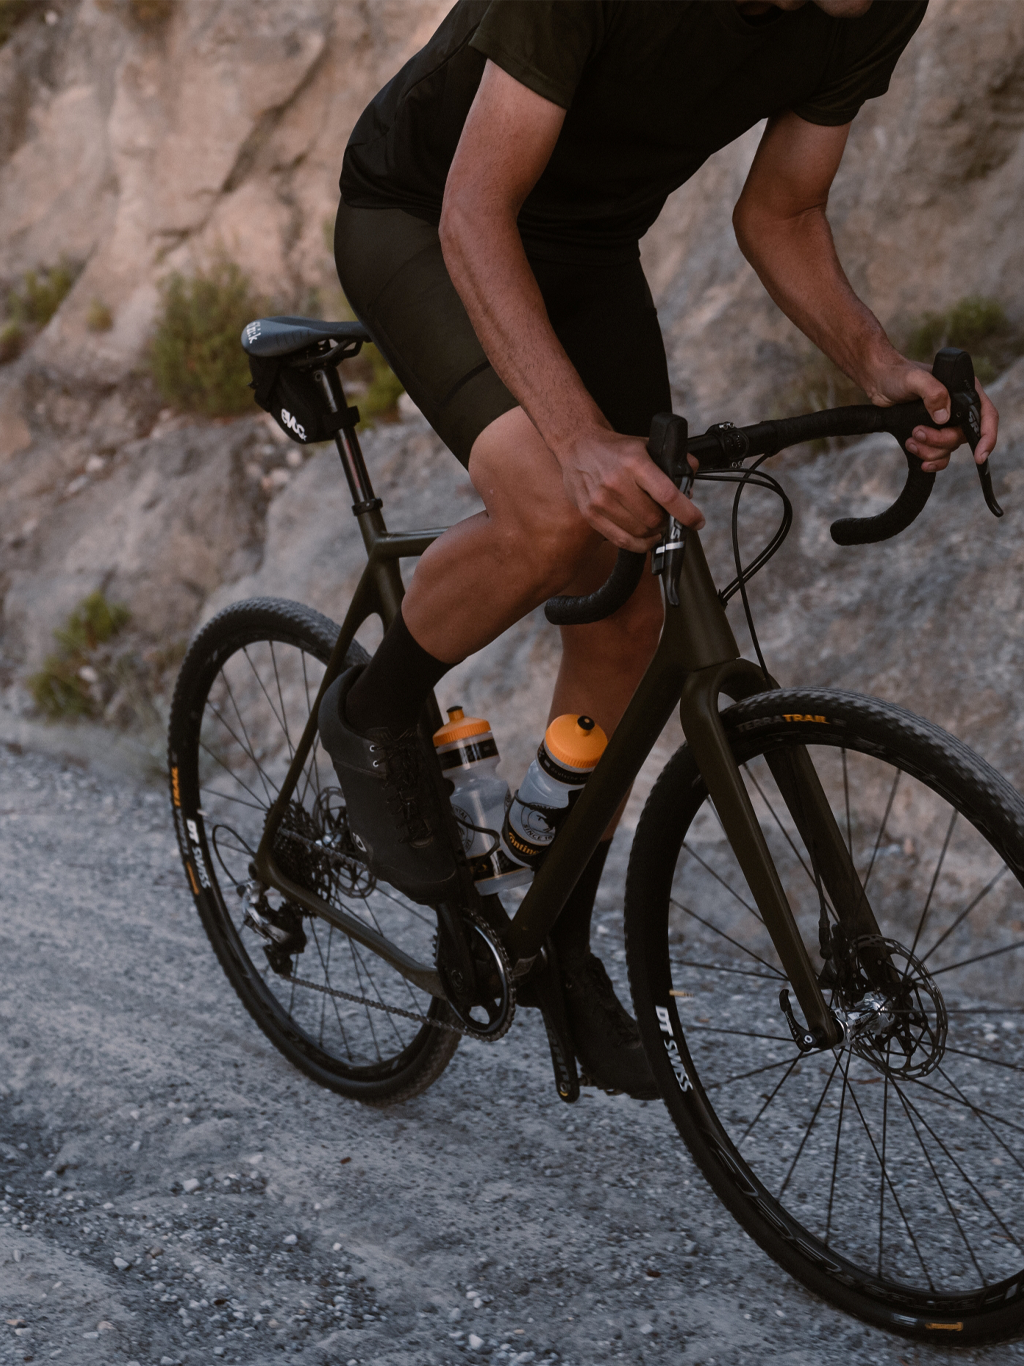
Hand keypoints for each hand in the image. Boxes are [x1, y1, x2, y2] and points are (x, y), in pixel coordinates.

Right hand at [556, 428, 703, 551]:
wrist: (578, 445)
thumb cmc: (615, 449)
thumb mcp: (645, 444)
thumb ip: (671, 460)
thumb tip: (691, 476)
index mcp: (634, 462)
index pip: (667, 495)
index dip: (686, 513)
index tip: (697, 521)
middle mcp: (616, 482)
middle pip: (654, 519)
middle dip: (667, 522)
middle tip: (669, 517)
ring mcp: (601, 500)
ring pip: (639, 532)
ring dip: (653, 532)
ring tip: (655, 524)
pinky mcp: (590, 514)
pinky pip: (621, 540)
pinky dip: (638, 544)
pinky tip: (645, 537)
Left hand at [862, 353, 998, 471]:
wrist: (878, 381)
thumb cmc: (897, 374)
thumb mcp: (915, 378)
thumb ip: (932, 392)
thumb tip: (944, 417)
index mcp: (963, 390)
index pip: (986, 415)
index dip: (987, 436)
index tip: (979, 455)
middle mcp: (958, 408)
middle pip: (962, 436)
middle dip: (940, 441)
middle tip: (918, 433)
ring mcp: (945, 422)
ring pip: (949, 447)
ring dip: (931, 451)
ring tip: (911, 440)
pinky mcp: (931, 432)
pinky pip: (940, 454)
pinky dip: (932, 461)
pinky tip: (922, 463)